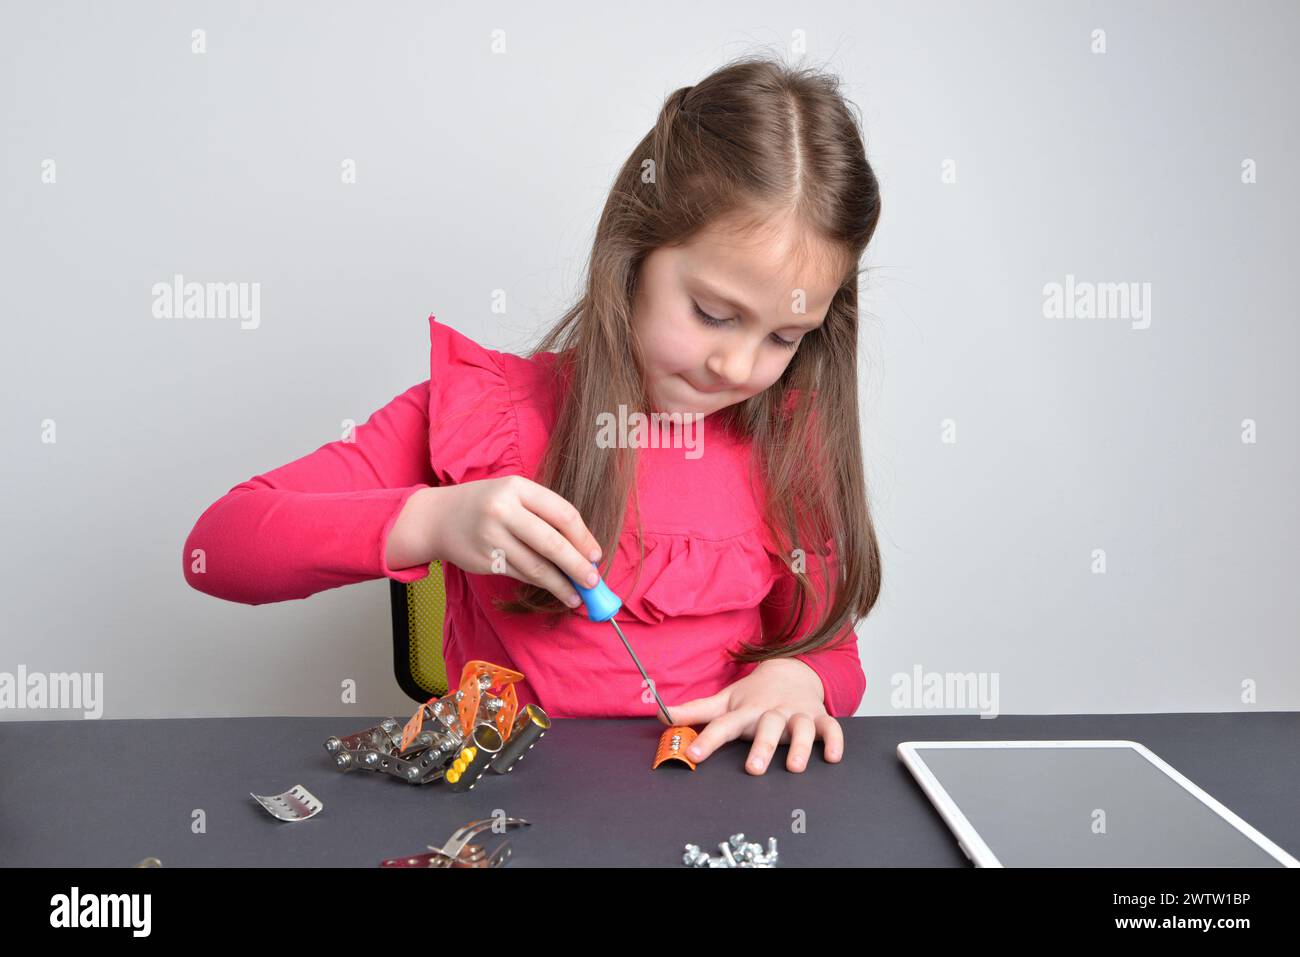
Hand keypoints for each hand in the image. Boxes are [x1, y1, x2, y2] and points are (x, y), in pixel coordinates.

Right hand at [413, 476, 603, 607]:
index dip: (583, 537)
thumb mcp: (514, 495)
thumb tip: (583, 548)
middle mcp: (503, 510)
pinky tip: (554, 589)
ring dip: (561, 584)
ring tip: (577, 596)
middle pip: (551, 543)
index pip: (561, 513)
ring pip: (536, 566)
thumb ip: (544, 514)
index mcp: (517, 488)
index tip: (596, 555)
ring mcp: (491, 537)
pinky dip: (540, 584)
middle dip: (577, 565)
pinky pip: (520, 575)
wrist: (438, 518)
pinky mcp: (484, 560)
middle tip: (593, 581)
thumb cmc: (486, 504)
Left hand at [662, 658, 843, 773]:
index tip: (692, 754)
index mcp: (746, 711)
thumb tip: (659, 714)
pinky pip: (831, 728)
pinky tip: (832, 757)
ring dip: (800, 746)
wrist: (791, 672)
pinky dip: (834, 741)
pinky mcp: (820, 718)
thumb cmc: (754, 696)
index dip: (707, 739)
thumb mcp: (724, 702)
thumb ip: (694, 712)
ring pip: (802, 728)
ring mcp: (797, 714)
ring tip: (795, 767)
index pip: (724, 725)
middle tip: (753, 769)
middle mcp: (772, 712)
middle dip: (762, 747)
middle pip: (767, 727)